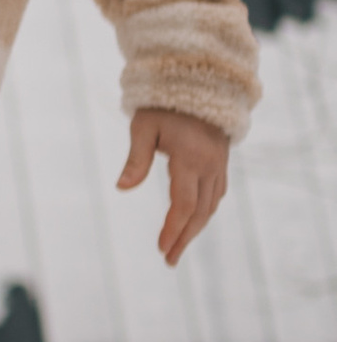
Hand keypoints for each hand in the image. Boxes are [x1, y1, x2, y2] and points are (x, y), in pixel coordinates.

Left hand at [117, 108, 230, 265]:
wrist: (200, 81)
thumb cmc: (164, 104)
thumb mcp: (144, 127)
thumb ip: (136, 159)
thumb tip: (122, 188)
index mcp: (191, 158)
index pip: (184, 203)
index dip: (173, 228)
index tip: (162, 248)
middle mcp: (210, 165)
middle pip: (200, 212)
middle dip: (184, 238)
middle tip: (169, 260)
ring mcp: (219, 165)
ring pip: (210, 206)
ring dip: (195, 229)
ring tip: (177, 248)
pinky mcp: (221, 163)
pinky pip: (216, 195)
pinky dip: (204, 213)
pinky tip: (192, 223)